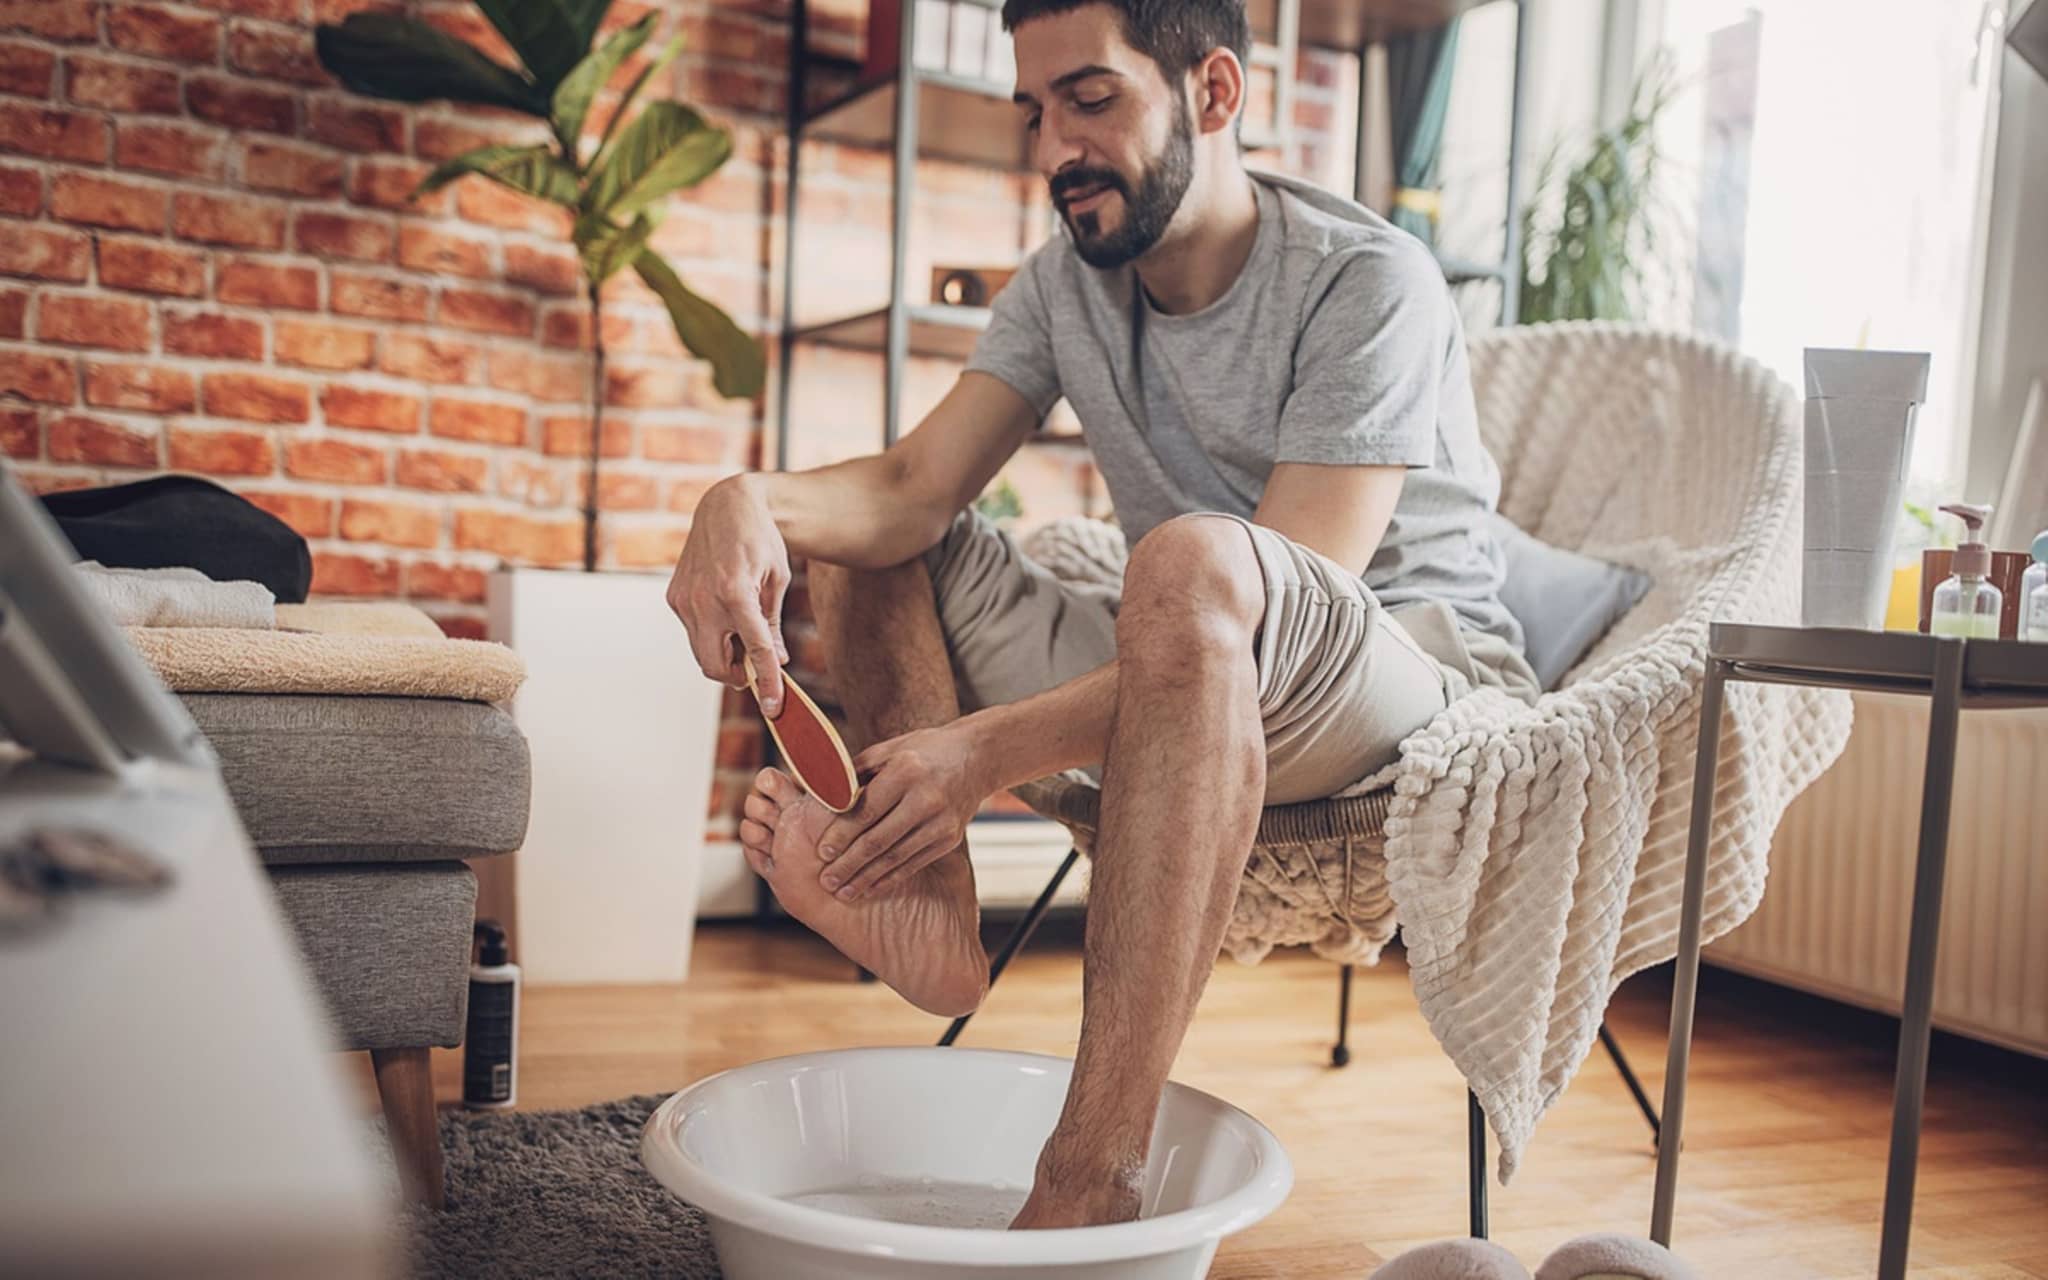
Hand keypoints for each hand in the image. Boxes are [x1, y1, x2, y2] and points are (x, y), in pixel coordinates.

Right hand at [667, 476, 790, 714]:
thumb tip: (777, 660)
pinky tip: (726, 615)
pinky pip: (693, 632)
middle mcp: (704, 599)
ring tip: (743, 635)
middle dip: (738, 677)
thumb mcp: (778, 580)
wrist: (726, 506)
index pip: (755, 651)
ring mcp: (684, 599)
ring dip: (724, 656)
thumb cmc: (761, 540)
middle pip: (715, 666)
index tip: (775, 706)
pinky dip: (711, 635)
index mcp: (735, 592)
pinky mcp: (674, 597)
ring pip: (701, 652)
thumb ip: (773, 623)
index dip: (768, 682)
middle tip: (756, 669)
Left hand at [814, 723, 993, 900]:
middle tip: (825, 880)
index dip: (842, 833)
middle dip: (849, 863)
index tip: (821, 851)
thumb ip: (854, 773)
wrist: (976, 758)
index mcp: (906, 771)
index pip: (867, 810)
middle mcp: (927, 797)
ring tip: (844, 891)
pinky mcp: (950, 838)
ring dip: (866, 878)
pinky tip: (871, 887)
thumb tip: (816, 792)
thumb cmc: (922, 752)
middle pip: (879, 839)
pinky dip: (890, 878)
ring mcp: (941, 821)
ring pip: (895, 857)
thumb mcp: (888, 750)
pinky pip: (914, 863)